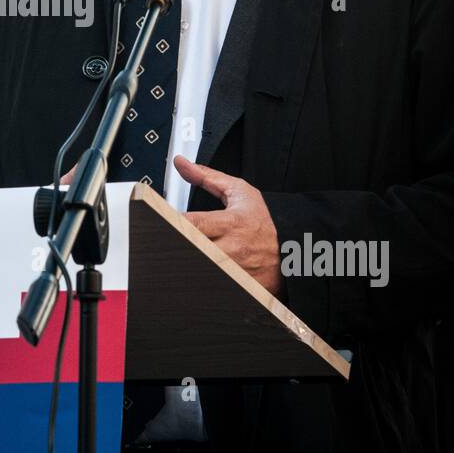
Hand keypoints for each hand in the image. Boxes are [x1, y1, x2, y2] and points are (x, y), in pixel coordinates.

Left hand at [174, 156, 282, 296]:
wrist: (292, 249)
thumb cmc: (264, 221)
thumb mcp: (240, 192)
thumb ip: (208, 177)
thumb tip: (182, 164)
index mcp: (231, 222)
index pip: (192, 223)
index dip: (171, 221)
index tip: (161, 219)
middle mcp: (232, 249)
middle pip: (191, 248)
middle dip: (175, 243)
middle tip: (165, 239)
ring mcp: (235, 271)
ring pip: (197, 269)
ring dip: (185, 261)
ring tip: (177, 254)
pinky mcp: (237, 288)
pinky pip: (209, 286)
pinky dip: (198, 280)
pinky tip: (193, 271)